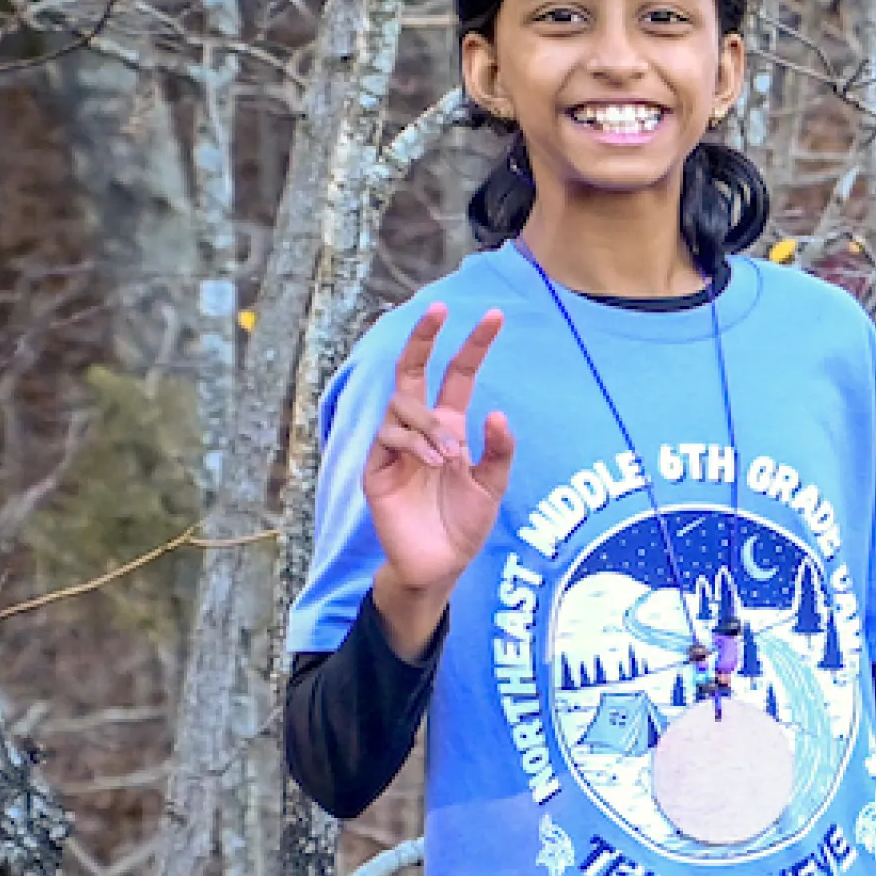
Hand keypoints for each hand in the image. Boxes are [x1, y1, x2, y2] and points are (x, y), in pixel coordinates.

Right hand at [361, 304, 514, 600]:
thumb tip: (497, 412)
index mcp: (450, 427)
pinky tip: (433, 464)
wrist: (439, 566)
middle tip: (440, 309)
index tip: (495, 315)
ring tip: (450, 457)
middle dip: (423, 338)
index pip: (457, 376)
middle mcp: (420, 430)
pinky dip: (414, 444)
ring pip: (402, 406)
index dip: (473, 346)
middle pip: (412, 371)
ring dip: (429, 423)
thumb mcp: (492, 487)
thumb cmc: (464, 524)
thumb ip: (498, 452)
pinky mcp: (376, 468)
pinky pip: (389, 438)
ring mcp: (395, 447)